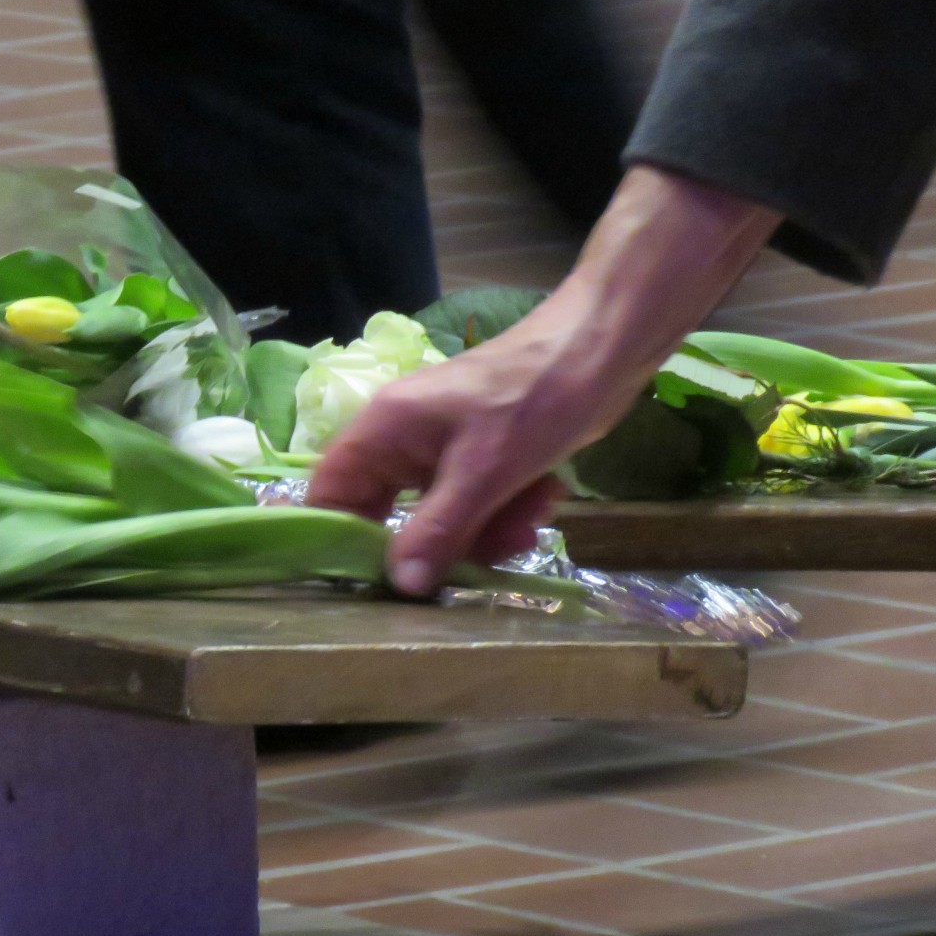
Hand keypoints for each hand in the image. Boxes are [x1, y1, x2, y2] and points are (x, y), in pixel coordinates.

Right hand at [309, 165, 783, 593]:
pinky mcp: (482, 459)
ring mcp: (443, 450)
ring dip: (483, 532)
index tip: (370, 584)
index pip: (330, 492)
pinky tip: (542, 501)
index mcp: (383, 429)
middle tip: (465, 572)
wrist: (605, 350)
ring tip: (526, 523)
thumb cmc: (535, 397)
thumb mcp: (484, 472)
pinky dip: (506, 514)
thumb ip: (437, 530)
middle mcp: (403, 441)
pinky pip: (476, 507)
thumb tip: (400, 585)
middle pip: (389, 514)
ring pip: (440, 518)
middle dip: (434, 545)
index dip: (339, 539)